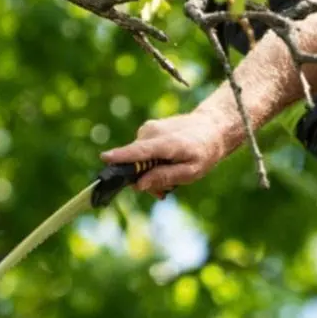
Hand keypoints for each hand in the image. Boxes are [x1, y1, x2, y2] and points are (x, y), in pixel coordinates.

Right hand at [101, 112, 232, 196]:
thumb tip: (139, 185)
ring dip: (149, 172)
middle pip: (134, 162)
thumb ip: (165, 177)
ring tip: (171, 175)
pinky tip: (165, 164)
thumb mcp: (192, 172)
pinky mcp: (146, 130)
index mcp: (167, 143)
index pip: (141, 151)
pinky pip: (140, 153)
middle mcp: (153, 133)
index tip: (105, 158)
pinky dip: (150, 162)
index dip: (122, 156)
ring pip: (137, 159)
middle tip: (165, 189)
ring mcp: (148, 129)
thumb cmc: (204, 152)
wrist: (211, 128)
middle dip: (144, 179)